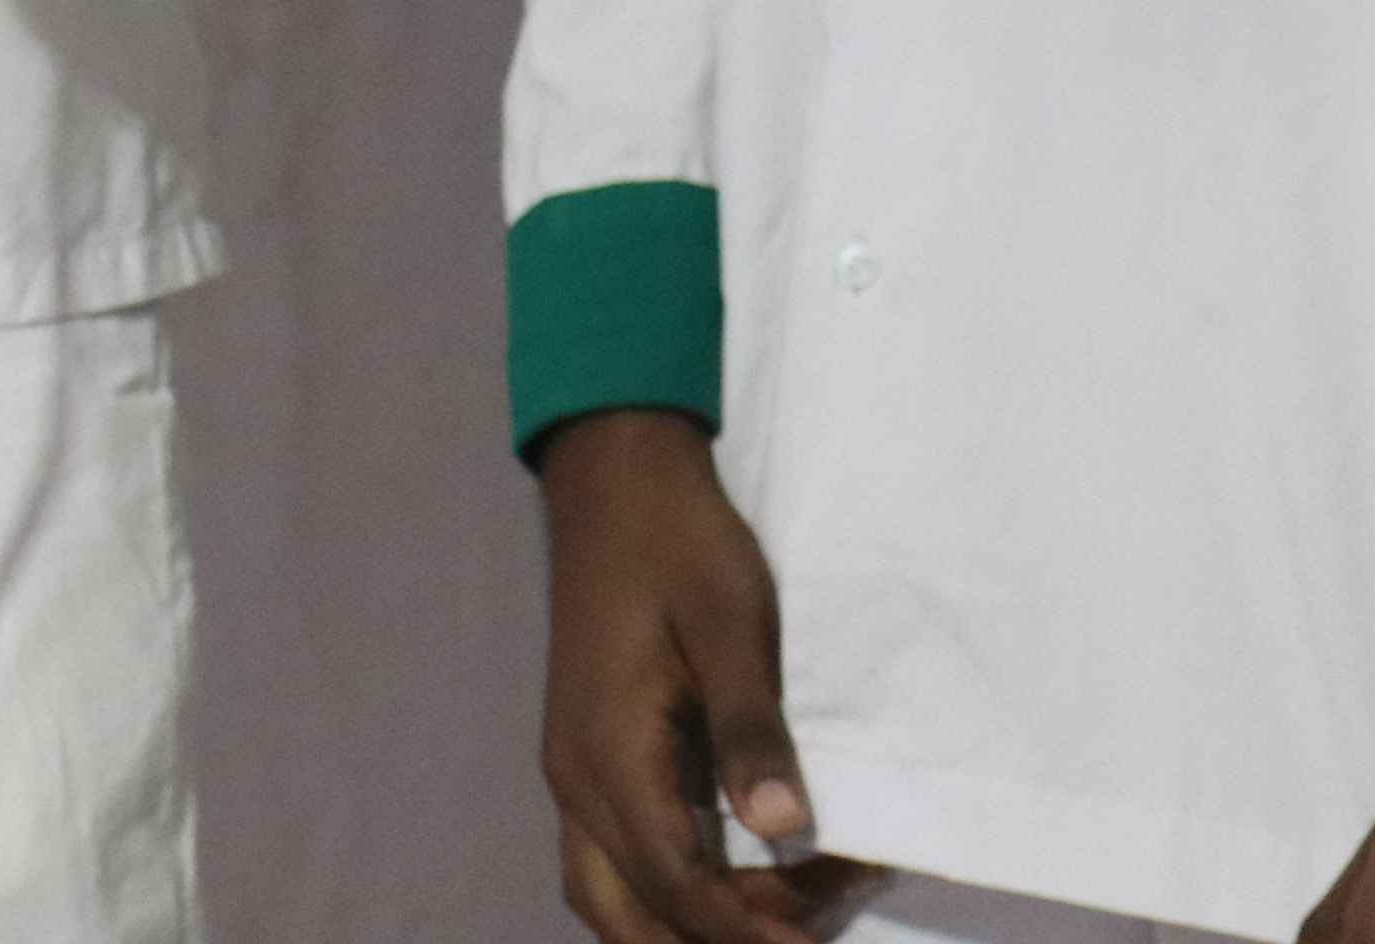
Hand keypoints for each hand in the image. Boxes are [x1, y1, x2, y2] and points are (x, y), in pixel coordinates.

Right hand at [533, 408, 851, 942]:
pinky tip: (732, 881)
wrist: (615, 478)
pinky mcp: (589, 755)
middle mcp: (577, 780)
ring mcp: (575, 771)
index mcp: (609, 753)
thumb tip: (784, 830)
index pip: (676, 884)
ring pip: (611, 895)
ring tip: (774, 920)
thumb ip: (752, 727)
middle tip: (800, 934)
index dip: (745, 931)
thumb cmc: (679, 540)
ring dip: (682, 925)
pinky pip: (615, 858)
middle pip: (628, 916)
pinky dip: (667, 892)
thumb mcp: (731, 621)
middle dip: (711, 941)